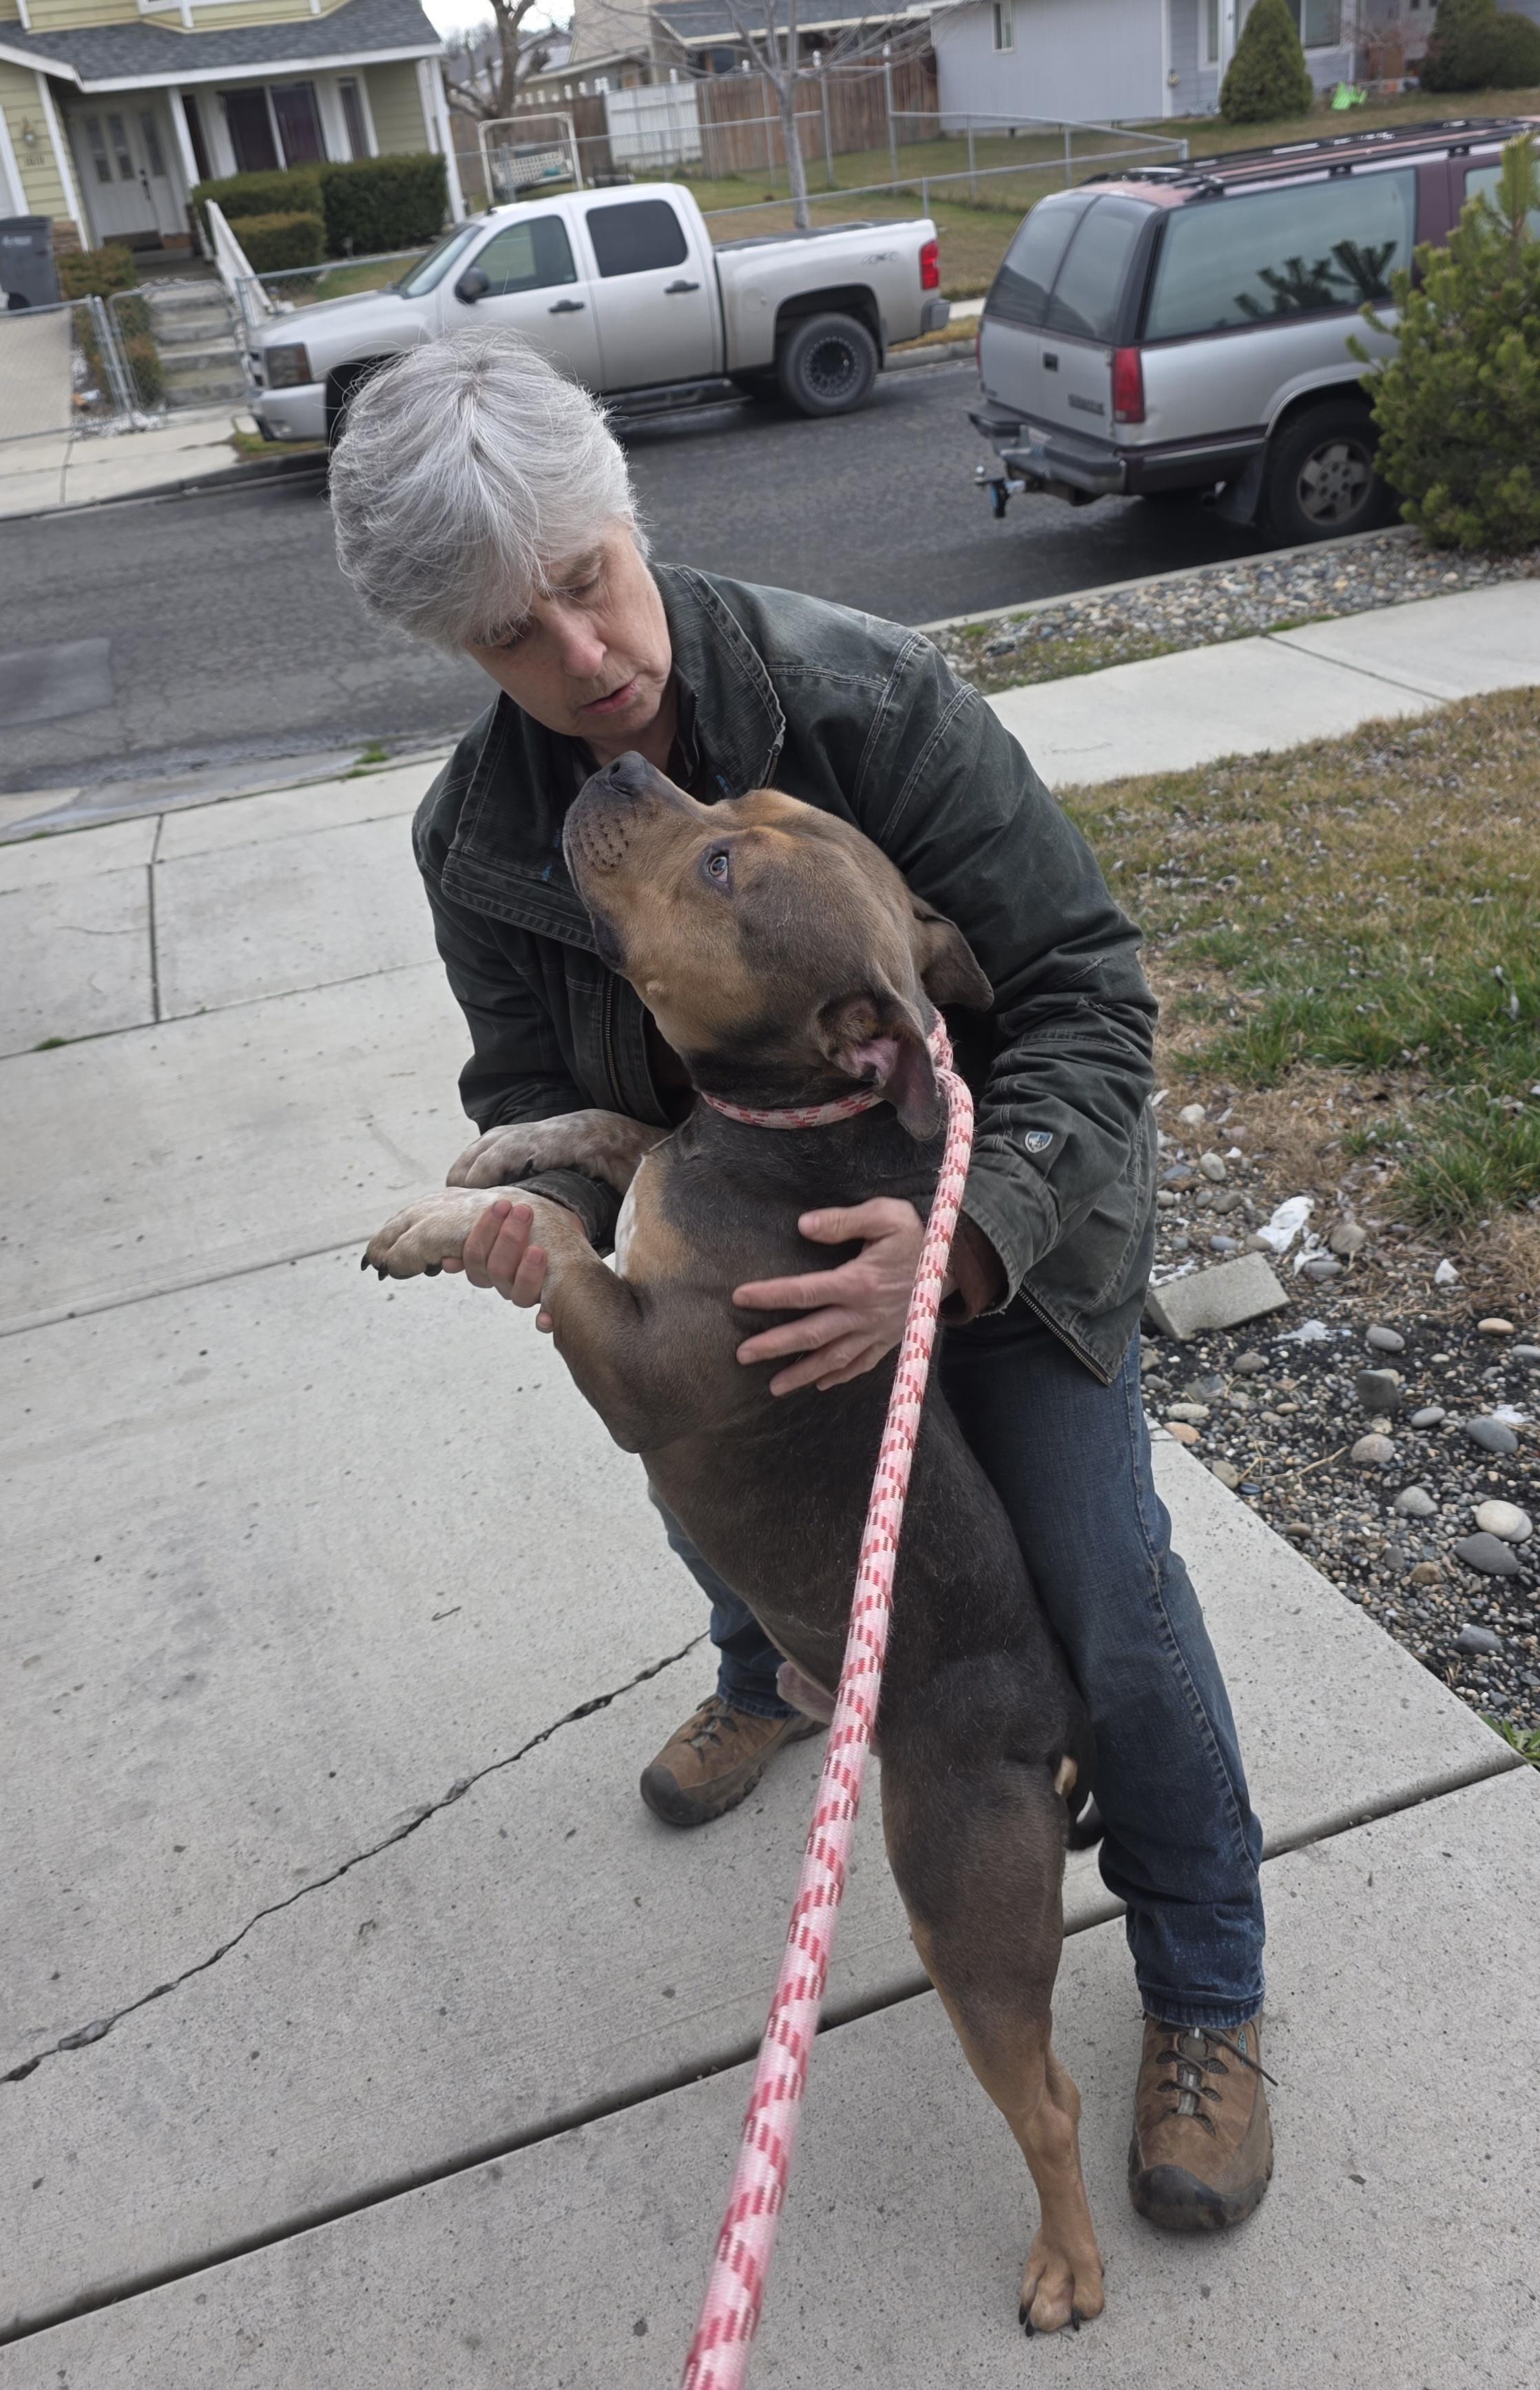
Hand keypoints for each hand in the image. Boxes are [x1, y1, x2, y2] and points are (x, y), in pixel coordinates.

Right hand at [440, 1195, 564, 1328]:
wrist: (561, 1226)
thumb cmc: (529, 1221)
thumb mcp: (506, 1219)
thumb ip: (481, 1231)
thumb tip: (449, 1263)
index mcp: (486, 1265)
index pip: (475, 1256)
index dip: (485, 1231)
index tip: (502, 1205)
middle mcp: (503, 1283)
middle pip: (497, 1270)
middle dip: (510, 1239)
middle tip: (523, 1211)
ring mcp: (525, 1294)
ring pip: (518, 1294)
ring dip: (528, 1272)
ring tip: (538, 1249)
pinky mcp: (550, 1301)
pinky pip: (543, 1321)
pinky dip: (544, 1321)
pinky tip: (545, 1320)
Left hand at [733, 1199, 937, 1395]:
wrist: (956, 1263)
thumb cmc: (916, 1235)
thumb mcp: (885, 1215)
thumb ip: (843, 1221)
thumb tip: (804, 1226)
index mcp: (858, 1282)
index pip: (805, 1291)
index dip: (769, 1295)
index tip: (739, 1298)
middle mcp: (864, 1313)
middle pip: (812, 1333)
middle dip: (775, 1346)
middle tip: (742, 1356)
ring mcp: (877, 1332)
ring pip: (834, 1358)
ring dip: (803, 1374)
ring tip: (774, 1387)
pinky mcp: (890, 1340)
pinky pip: (862, 1365)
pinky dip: (840, 1377)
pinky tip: (820, 1385)